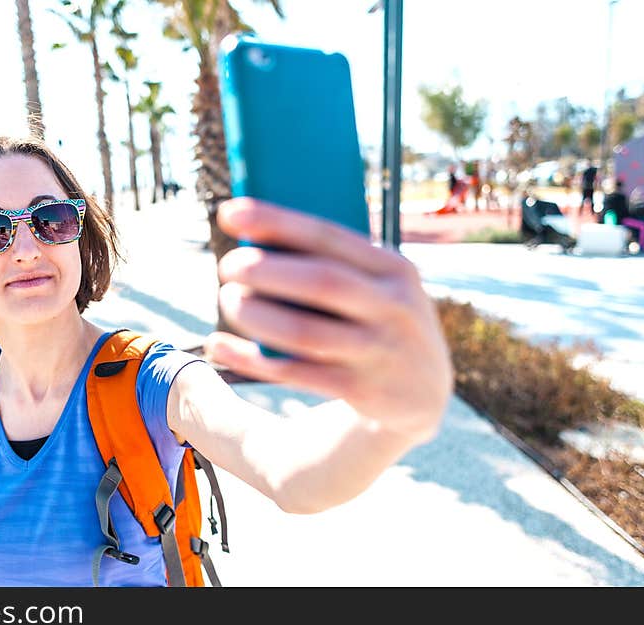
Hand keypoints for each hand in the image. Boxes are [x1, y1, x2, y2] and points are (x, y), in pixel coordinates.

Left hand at [204, 197, 453, 443]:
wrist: (425, 393)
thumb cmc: (378, 320)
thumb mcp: (377, 286)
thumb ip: (333, 264)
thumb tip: (254, 238)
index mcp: (394, 268)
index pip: (329, 236)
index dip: (276, 221)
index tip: (229, 212)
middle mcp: (393, 307)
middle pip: (322, 281)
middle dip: (266, 270)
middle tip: (226, 265)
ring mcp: (380, 352)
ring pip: (305, 332)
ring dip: (257, 315)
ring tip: (228, 299)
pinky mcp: (363, 391)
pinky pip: (296, 373)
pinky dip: (252, 360)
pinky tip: (218, 346)